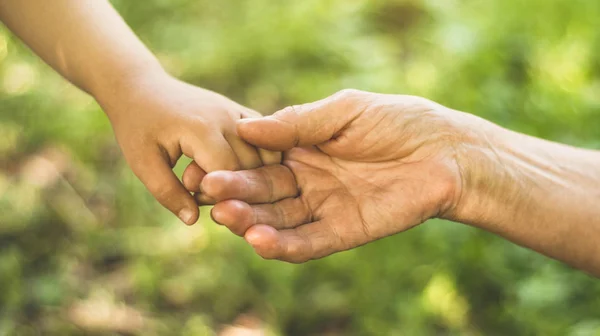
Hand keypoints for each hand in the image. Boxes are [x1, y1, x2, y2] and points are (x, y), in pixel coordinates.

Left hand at [98, 71, 279, 224]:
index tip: (194, 196)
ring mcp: (240, 113)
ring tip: (220, 182)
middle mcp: (228, 117)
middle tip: (202, 191)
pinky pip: (267, 143)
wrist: (143, 89)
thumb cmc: (138, 127)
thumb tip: (193, 219)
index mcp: (202, 128)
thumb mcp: (143, 163)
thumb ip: (167, 192)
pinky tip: (236, 173)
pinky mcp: (245, 113)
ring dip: (250, 177)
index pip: (229, 174)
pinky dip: (259, 163)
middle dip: (234, 189)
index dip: (216, 195)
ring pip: (267, 157)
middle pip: (252, 168)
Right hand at [190, 89, 482, 261]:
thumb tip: (246, 126)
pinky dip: (285, 245)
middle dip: (237, 195)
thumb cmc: (398, 122)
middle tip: (209, 193)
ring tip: (227, 218)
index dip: (234, 167)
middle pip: (264, 193)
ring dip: (252, 222)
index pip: (260, 162)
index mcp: (304, 150)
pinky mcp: (345, 232)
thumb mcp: (343, 112)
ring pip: (281, 221)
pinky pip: (310, 243)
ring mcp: (325, 208)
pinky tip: (260, 241)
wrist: (446, 152)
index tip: (205, 167)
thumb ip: (297, 122)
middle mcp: (308, 182)